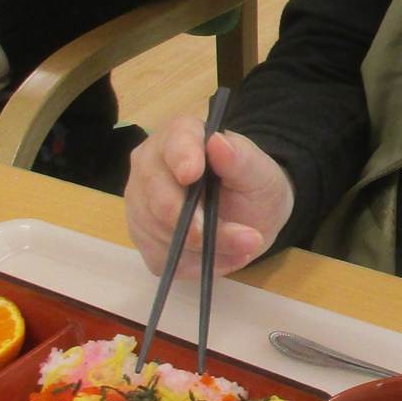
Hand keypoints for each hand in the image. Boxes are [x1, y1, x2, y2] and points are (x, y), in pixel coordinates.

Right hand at [125, 117, 294, 277]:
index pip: (173, 144)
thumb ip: (240, 159)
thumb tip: (217, 143)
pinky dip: (195, 264)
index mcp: (180, 137)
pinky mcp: (143, 238)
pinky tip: (221, 256)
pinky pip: (162, 258)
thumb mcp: (260, 172)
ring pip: (161, 234)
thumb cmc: (253, 185)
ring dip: (206, 249)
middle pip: (160, 199)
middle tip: (245, 238)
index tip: (191, 175)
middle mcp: (150, 166)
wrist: (250, 215)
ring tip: (243, 247)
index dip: (181, 158)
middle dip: (199, 225)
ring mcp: (141, 203)